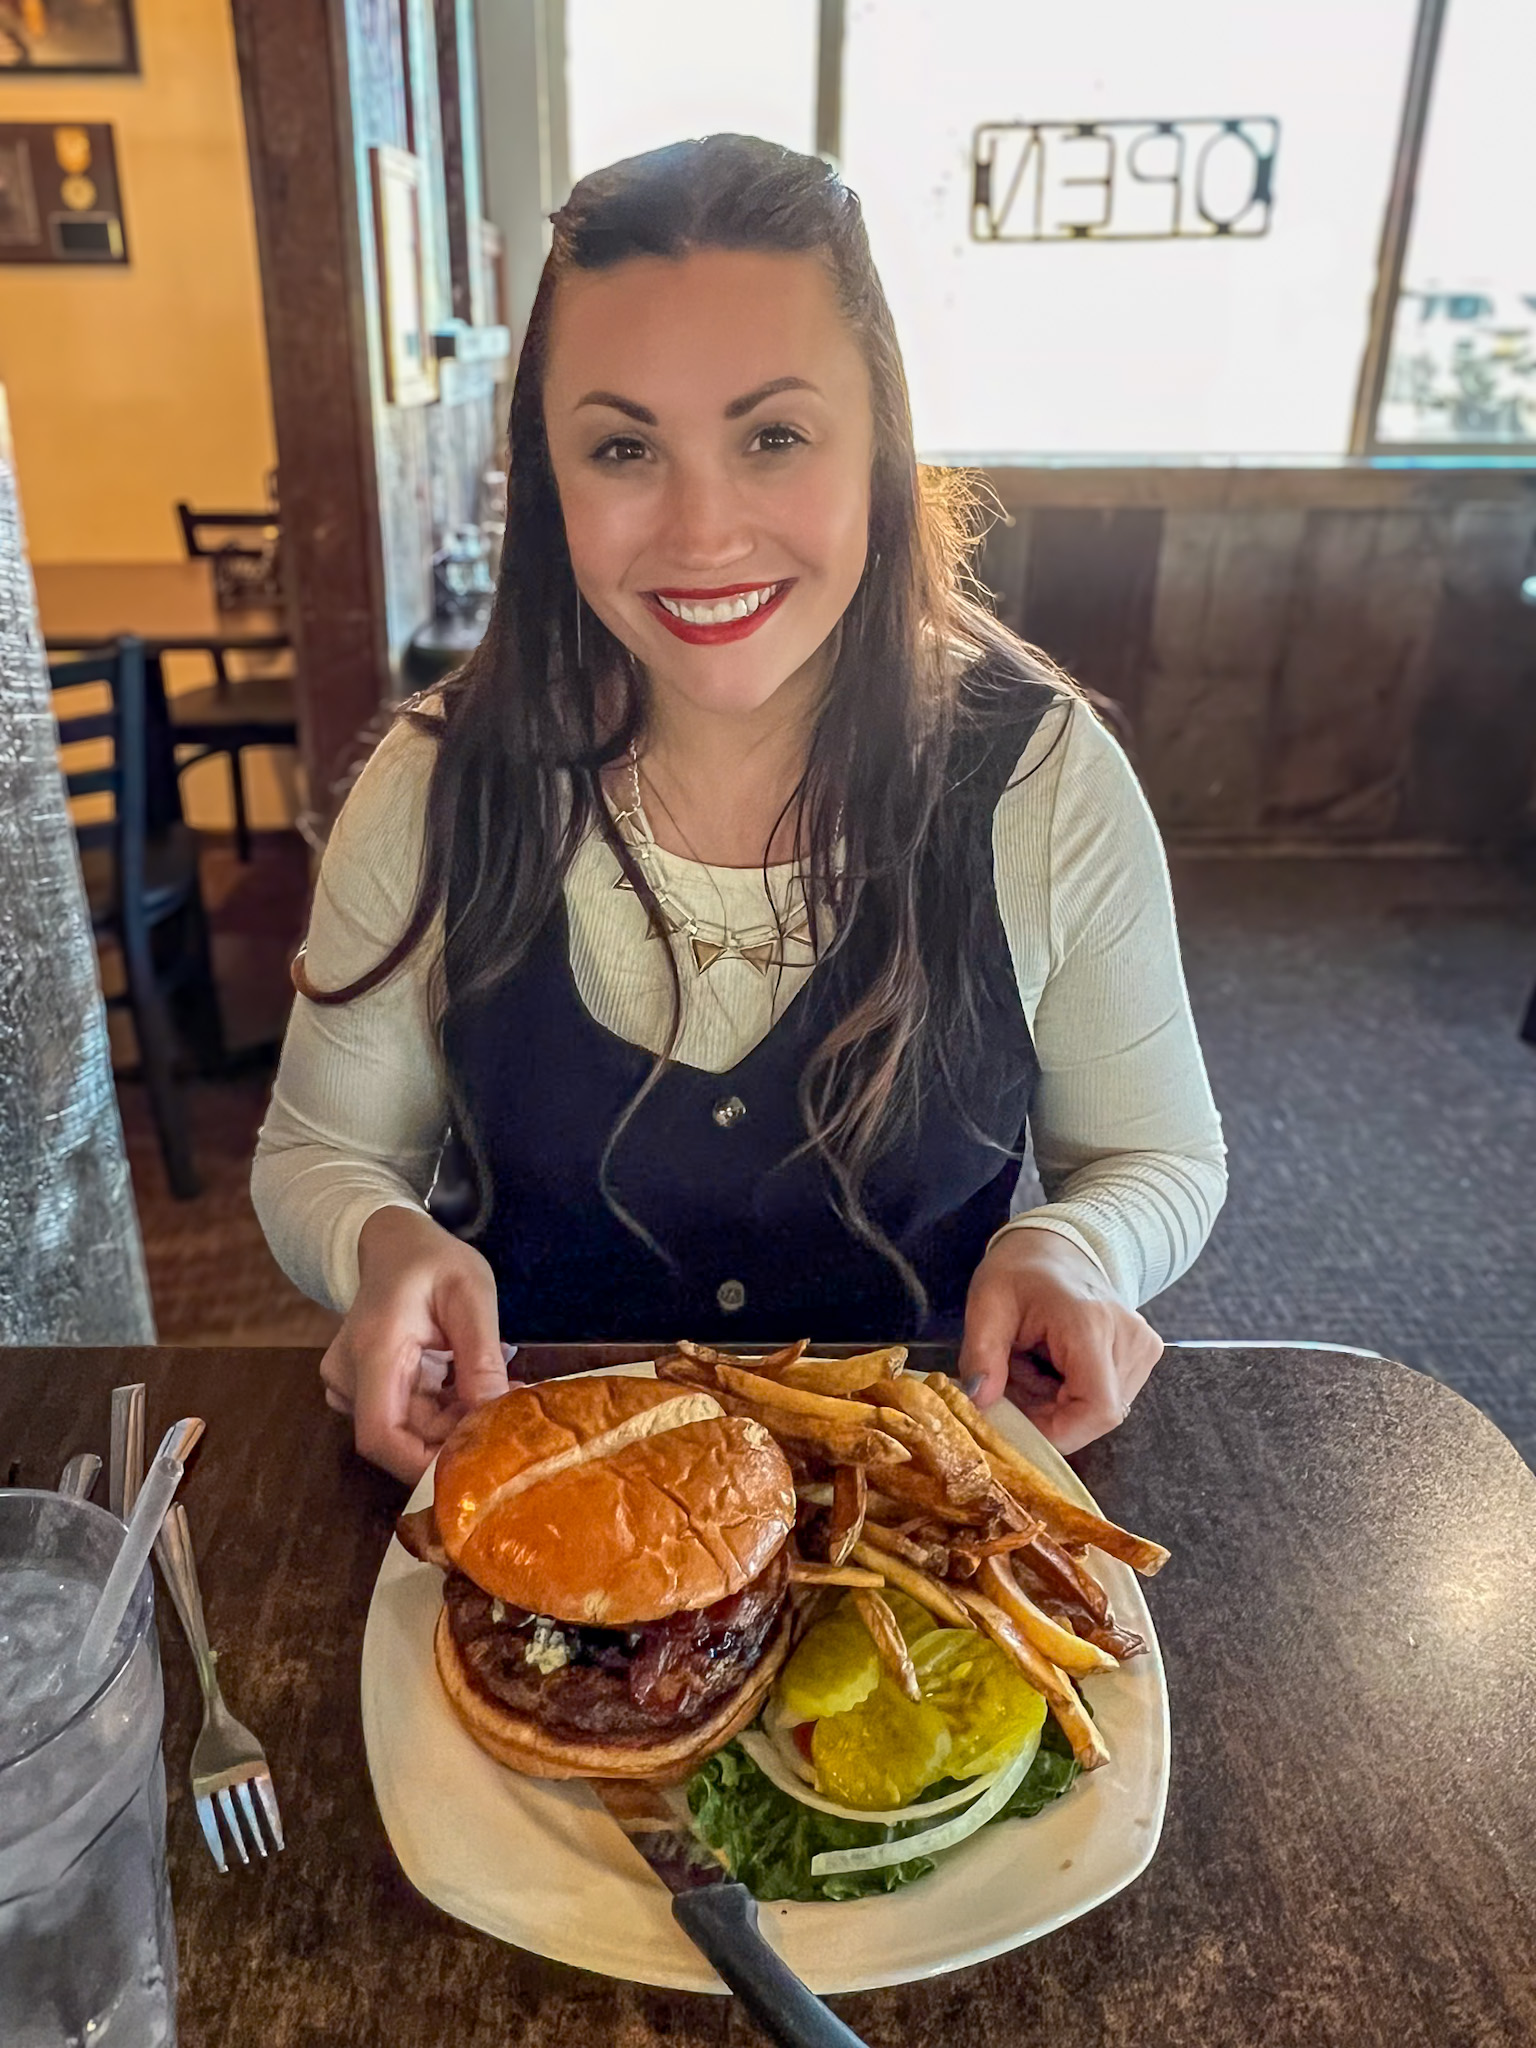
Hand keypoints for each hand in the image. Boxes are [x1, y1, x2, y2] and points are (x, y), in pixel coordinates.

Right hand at [319, 1206, 509, 1483]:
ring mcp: (351, 1385)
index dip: (423, 1465)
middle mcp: (350, 1376)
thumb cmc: (432, 1260)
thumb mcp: (470, 1294)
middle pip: (400, 1438)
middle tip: (510, 1419)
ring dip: (455, 1425)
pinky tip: (473, 1391)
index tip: (478, 1463)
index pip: (381, 1436)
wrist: (393, 1242)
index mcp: (373, 1350)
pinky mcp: (362, 1389)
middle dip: (456, 1439)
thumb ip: (480, 1356)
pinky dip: (443, 1413)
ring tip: (500, 1396)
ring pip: (407, 1431)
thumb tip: (494, 1415)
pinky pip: (406, 1417)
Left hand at [957, 1228, 1162, 1453]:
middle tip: (1012, 1385)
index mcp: (1091, 1324)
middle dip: (1048, 1416)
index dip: (1057, 1432)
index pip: (1097, 1409)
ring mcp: (1143, 1348)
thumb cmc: (1021, 1272)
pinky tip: (1050, 1368)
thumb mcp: (987, 1304)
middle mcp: (1129, 1338)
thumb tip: (979, 1403)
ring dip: (1058, 1406)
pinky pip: (1108, 1398)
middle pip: (1095, 1415)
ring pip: (1100, 1411)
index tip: (1016, 1422)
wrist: (1058, 1247)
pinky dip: (1071, 1396)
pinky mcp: (1144, 1355)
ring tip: (1030, 1368)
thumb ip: (981, 1355)